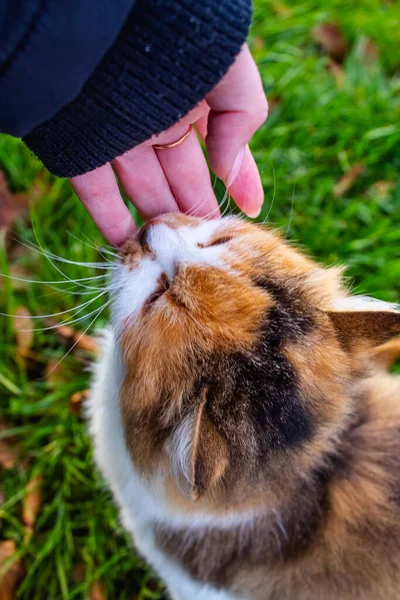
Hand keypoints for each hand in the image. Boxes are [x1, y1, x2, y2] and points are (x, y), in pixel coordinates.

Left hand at [70, 44, 267, 245]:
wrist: (103, 16)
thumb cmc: (179, 34)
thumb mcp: (230, 72)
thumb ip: (242, 119)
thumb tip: (229, 173)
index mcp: (194, 99)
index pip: (221, 149)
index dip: (238, 179)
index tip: (251, 211)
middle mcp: (158, 118)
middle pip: (180, 177)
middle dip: (195, 211)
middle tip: (207, 250)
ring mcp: (118, 134)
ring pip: (141, 189)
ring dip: (157, 223)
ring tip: (172, 256)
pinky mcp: (80, 145)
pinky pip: (96, 190)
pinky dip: (110, 220)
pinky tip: (126, 247)